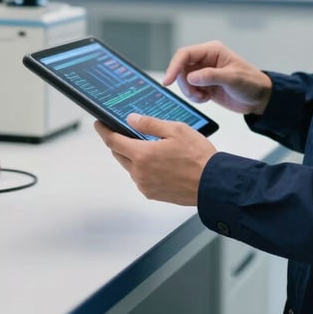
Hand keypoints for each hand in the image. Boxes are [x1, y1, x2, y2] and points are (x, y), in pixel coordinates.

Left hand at [94, 114, 215, 205]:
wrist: (213, 184)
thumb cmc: (198, 156)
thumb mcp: (175, 130)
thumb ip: (150, 124)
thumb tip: (131, 119)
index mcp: (142, 155)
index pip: (113, 141)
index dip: (104, 131)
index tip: (99, 124)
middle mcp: (140, 173)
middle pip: (119, 155)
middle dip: (119, 142)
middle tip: (125, 131)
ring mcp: (146, 186)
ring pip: (131, 167)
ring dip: (133, 156)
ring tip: (151, 146)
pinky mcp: (153, 194)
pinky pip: (141, 178)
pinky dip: (143, 168)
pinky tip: (159, 161)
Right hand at [163, 40, 271, 115]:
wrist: (259, 98)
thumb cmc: (251, 83)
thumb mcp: (233, 78)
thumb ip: (211, 76)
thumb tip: (190, 77)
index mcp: (212, 51)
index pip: (185, 54)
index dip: (174, 66)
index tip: (167, 81)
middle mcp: (205, 59)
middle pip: (181, 68)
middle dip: (185, 84)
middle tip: (197, 95)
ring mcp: (204, 72)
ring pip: (183, 81)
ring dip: (190, 92)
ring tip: (204, 97)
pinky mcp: (204, 84)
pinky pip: (190, 90)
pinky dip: (194, 97)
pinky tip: (207, 98)